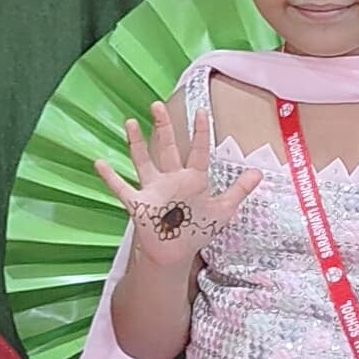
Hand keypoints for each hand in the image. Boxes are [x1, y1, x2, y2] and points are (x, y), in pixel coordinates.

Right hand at [94, 105, 261, 270]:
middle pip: (168, 148)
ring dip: (136, 143)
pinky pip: (121, 188)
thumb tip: (259, 171)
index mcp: (193, 179)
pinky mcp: (138, 204)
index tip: (201, 112)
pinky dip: (110, 177)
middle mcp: (171, 179)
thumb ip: (239, 190)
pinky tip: (99, 162)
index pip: (199, 151)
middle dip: (164, 127)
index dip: (201, 133)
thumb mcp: (223, 210)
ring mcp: (153, 190)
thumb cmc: (197, 229)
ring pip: (143, 161)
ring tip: (129, 122)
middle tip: (158, 105)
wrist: (176, 254)